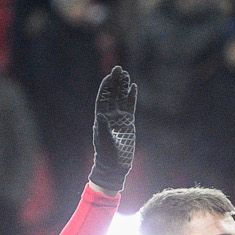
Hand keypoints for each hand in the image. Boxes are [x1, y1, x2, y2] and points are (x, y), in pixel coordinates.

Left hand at [86, 66, 137, 192]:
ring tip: (126, 74)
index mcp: (101, 118)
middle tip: (118, 68)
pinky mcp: (128, 123)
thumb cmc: (106, 155)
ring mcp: (119, 118)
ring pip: (122, 98)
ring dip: (123, 86)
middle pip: (113, 95)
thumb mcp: (103, 142)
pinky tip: (133, 87)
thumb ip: (103, 128)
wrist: (114, 166)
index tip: (109, 76)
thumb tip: (101, 115)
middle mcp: (110, 115)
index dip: (106, 87)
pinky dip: (131, 97)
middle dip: (115, 82)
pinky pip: (130, 106)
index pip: (103, 98)